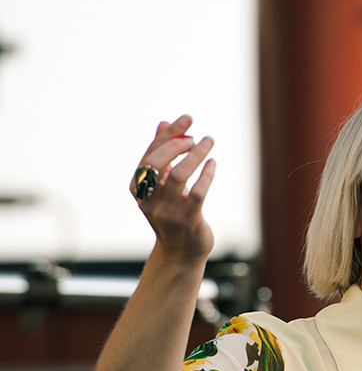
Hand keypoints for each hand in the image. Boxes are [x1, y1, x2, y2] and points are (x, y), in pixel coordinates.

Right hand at [131, 115, 216, 261]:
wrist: (181, 252)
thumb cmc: (173, 212)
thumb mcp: (164, 184)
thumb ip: (163, 154)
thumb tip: (163, 123)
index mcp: (138, 188)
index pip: (150, 154)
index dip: (168, 135)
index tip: (186, 119)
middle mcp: (148, 199)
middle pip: (158, 163)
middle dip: (178, 143)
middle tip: (197, 136)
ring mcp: (167, 211)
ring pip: (179, 175)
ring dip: (196, 155)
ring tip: (209, 142)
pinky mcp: (187, 220)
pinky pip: (198, 193)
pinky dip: (206, 174)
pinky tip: (213, 163)